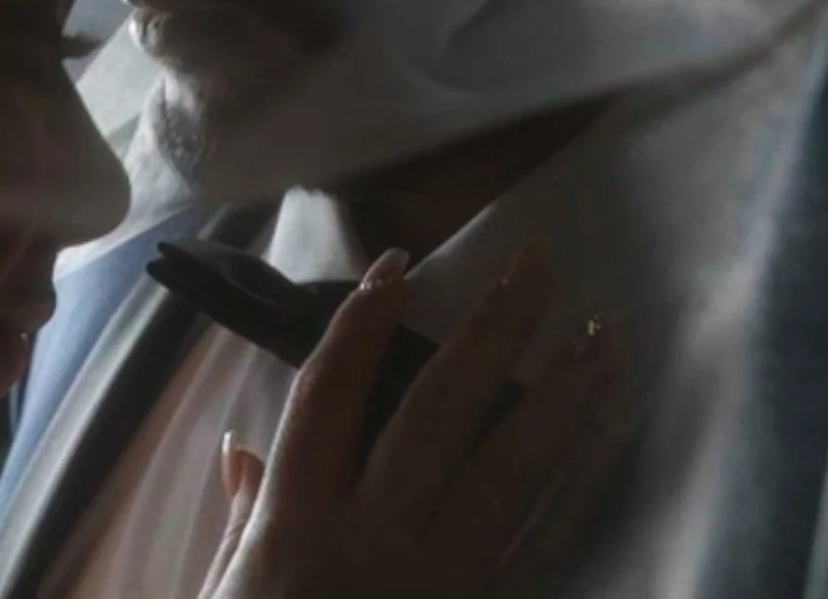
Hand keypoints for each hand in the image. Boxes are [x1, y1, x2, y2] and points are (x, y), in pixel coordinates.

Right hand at [196, 243, 618, 598]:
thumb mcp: (224, 593)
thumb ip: (245, 517)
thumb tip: (242, 449)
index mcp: (294, 524)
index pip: (330, 395)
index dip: (360, 324)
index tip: (397, 265)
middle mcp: (368, 538)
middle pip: (436, 409)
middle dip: (489, 328)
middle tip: (538, 262)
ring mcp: (432, 577)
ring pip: (508, 463)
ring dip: (560, 389)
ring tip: (604, 329)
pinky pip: (531, 526)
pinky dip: (569, 468)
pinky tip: (600, 426)